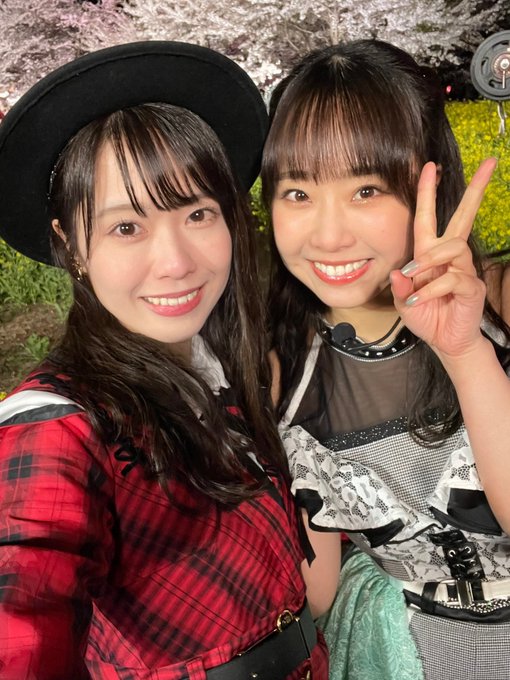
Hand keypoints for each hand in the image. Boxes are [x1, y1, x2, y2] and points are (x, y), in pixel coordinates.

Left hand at [390, 158, 496, 357]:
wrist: (444, 342)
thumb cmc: (427, 317)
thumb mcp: (404, 302)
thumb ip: (400, 288)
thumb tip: (398, 273)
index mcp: (430, 255)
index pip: (428, 218)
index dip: (428, 193)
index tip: (430, 167)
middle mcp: (449, 257)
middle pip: (464, 217)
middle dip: (475, 190)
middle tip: (488, 163)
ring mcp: (464, 269)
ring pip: (452, 248)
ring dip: (429, 262)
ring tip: (413, 281)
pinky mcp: (471, 286)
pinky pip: (452, 278)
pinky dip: (432, 289)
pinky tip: (420, 300)